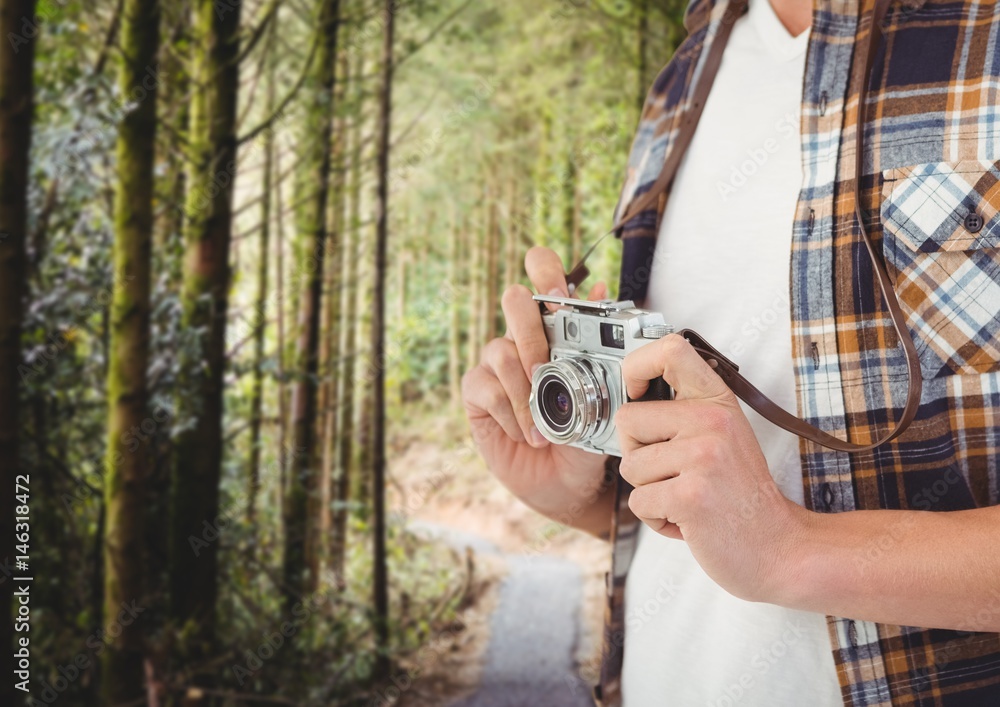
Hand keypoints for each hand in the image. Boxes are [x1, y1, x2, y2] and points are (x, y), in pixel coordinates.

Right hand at [462, 247, 611, 530]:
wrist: (568, 488)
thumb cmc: (589, 441)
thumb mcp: (607, 401)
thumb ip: (602, 352)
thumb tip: (602, 295)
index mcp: (561, 333)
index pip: (546, 282)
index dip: (545, 270)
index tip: (558, 285)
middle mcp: (526, 341)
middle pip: (514, 302)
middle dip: (530, 331)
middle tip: (545, 367)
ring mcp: (499, 365)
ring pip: (500, 349)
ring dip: (524, 392)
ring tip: (544, 427)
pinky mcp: (478, 392)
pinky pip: (485, 386)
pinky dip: (509, 413)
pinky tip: (526, 434)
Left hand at [615, 334, 805, 601]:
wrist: (781, 548)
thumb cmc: (740, 496)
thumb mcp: (722, 437)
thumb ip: (684, 414)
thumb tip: (630, 396)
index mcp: (718, 401)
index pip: (670, 350)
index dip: (638, 365)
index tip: (637, 391)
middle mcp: (713, 421)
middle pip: (628, 419)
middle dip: (638, 453)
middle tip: (675, 473)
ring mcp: (703, 457)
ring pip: (630, 466)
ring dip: (650, 491)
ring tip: (686, 498)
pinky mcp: (691, 494)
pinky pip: (638, 502)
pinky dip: (656, 519)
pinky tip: (688, 520)